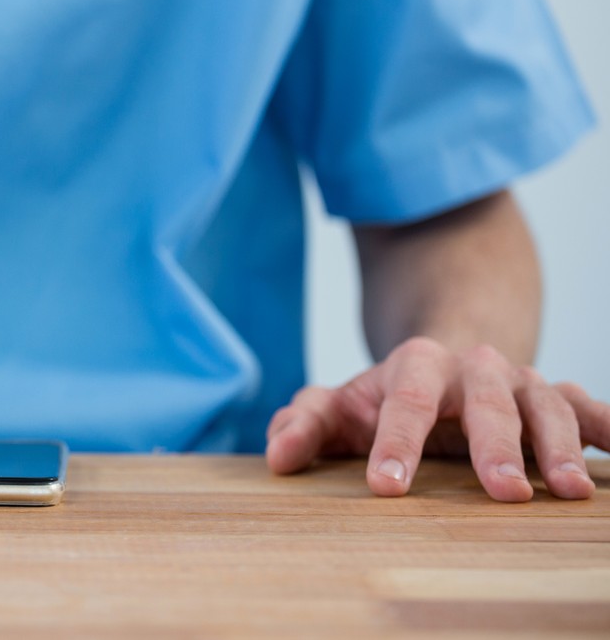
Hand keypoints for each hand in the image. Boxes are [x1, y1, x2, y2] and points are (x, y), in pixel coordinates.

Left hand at [265, 337, 607, 500]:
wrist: (443, 362)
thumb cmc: (385, 398)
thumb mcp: (339, 406)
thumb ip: (305, 425)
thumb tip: (278, 458)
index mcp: (416, 366)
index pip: (404, 402)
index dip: (395, 443)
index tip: (387, 487)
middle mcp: (474, 368)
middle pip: (487, 402)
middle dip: (495, 446)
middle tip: (504, 493)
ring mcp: (521, 381)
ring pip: (545, 405)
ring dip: (560, 446)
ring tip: (568, 491)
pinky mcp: (557, 398)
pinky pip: (589, 408)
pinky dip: (607, 426)